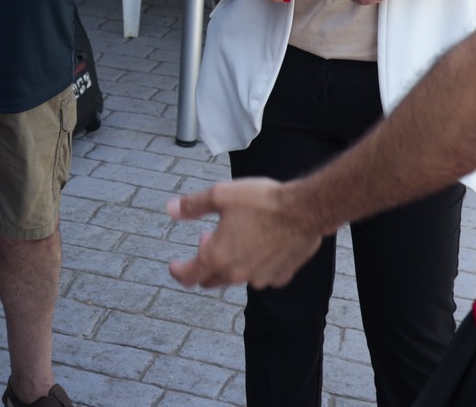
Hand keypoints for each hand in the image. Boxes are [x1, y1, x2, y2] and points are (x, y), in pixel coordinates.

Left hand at [167, 179, 320, 289]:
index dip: (177, 271)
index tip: (174, 265)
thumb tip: (171, 210)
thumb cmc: (262, 201)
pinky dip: (255, 263)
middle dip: (203, 263)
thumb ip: (193, 206)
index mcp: (217, 256)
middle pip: (210, 280)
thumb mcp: (220, 195)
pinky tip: (261, 243)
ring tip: (236, 235)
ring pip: (236, 277)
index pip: (188, 276)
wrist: (304, 210)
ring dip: (230, 261)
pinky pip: (261, 275)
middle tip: (207, 239)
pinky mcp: (279, 277)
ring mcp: (259, 278)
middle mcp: (236, 274)